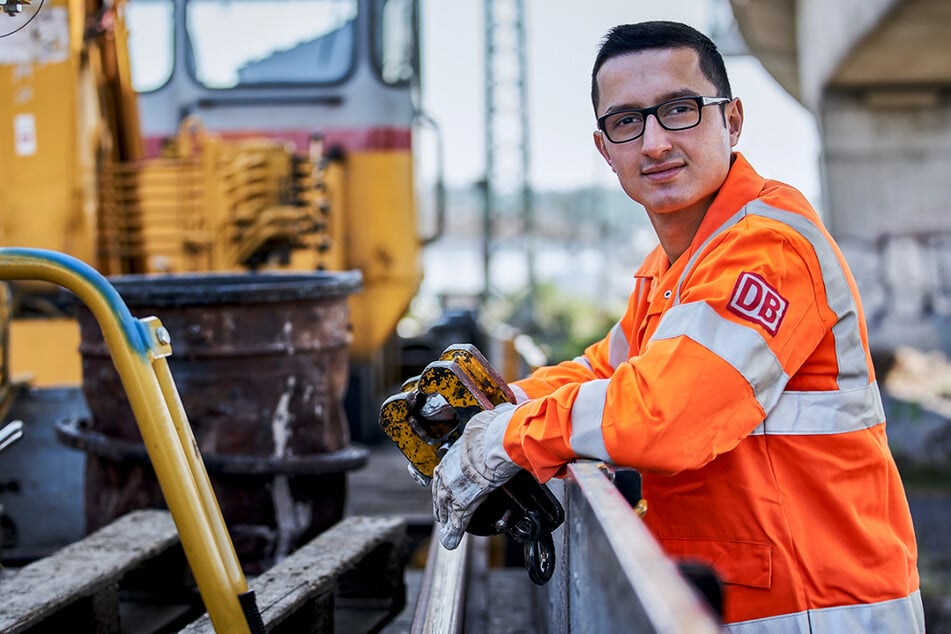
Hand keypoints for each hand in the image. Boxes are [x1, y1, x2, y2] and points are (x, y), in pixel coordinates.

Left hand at [432, 402, 520, 548]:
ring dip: (446, 519)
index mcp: (454, 450)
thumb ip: (491, 425)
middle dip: (440, 503)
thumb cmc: (497, 427)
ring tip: (447, 532)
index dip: (443, 481)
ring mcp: (454, 486)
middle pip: (439, 489)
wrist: (500, 439)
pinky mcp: (464, 501)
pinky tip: (452, 541)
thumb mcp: (489, 423)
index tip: (442, 488)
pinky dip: (454, 531)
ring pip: (445, 506)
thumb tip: (503, 413)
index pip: (443, 469)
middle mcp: (449, 468)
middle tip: (441, 515)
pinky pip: (458, 520)